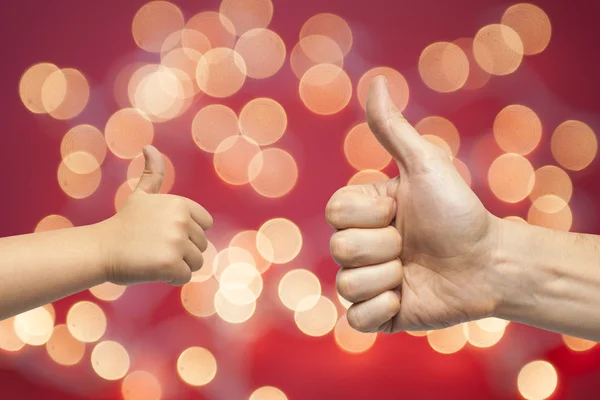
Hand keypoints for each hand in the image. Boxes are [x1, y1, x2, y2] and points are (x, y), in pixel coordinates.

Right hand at [100, 145, 212, 285]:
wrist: (101, 249)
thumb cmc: (124, 224)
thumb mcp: (141, 195)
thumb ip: (153, 173)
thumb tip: (149, 147)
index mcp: (181, 204)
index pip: (206, 224)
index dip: (188, 232)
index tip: (165, 232)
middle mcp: (182, 220)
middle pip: (201, 245)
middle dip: (182, 250)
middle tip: (156, 247)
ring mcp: (177, 242)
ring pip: (196, 262)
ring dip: (178, 265)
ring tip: (155, 257)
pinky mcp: (171, 263)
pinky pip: (185, 276)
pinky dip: (171, 277)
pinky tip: (153, 268)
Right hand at [326, 77, 501, 332]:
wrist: (489, 262)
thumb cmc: (458, 211)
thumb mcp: (424, 166)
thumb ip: (392, 129)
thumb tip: (377, 81)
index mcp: (361, 213)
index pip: (334, 214)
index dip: (370, 214)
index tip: (400, 211)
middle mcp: (358, 246)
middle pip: (340, 249)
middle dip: (385, 246)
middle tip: (412, 245)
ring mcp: (366, 282)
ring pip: (347, 284)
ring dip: (389, 277)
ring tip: (413, 271)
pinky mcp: (377, 315)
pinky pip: (355, 318)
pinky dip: (383, 309)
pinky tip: (407, 296)